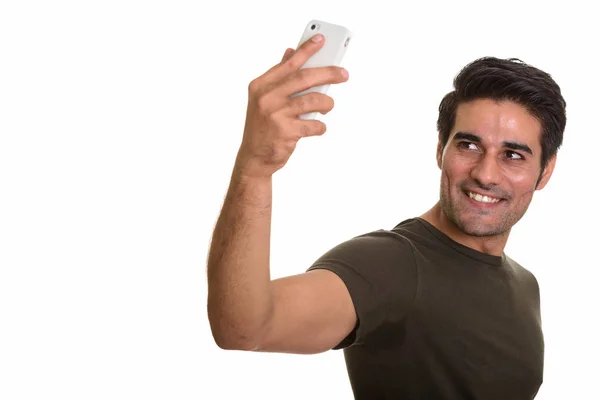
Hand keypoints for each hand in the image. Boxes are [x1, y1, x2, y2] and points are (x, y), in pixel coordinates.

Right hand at [235, 34, 348, 178]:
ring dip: (326, 104)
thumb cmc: (262, 127)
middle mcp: (267, 97)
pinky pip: (313, 124)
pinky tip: (317, 127)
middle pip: (305, 78)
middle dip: (328, 74)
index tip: (321, 39)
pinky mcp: (286, 132)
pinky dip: (320, 126)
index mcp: (261, 85)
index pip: (289, 63)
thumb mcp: (264, 99)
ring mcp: (275, 114)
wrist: (254, 158)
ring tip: (327, 107)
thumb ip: (278, 78)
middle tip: (343, 74)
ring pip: (313, 101)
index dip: (306, 49)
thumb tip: (289, 53)